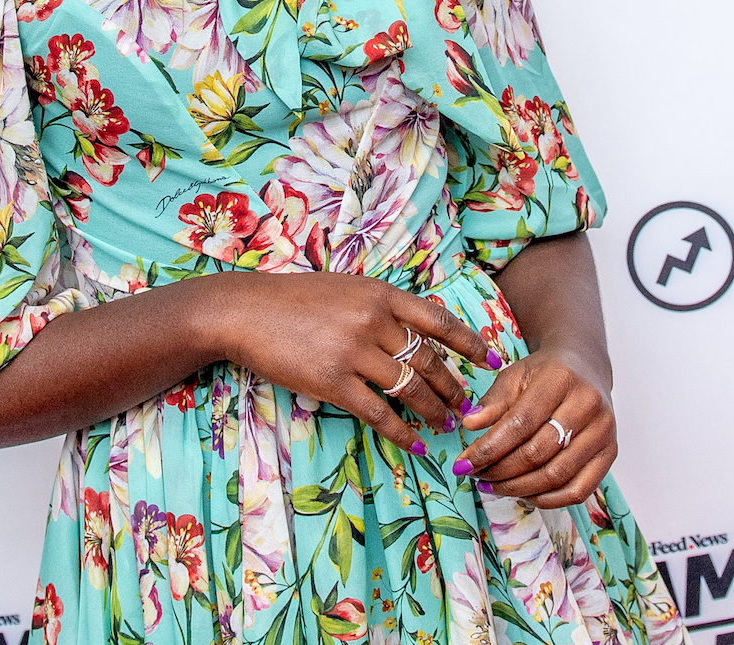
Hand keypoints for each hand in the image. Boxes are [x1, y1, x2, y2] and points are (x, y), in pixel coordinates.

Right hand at [203, 272, 492, 458]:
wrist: (244, 312)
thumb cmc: (292, 299)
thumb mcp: (344, 289)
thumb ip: (379, 306)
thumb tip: (415, 331)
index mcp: (379, 293)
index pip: (438, 319)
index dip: (469, 342)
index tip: (490, 360)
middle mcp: (373, 320)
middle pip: (428, 359)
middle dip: (452, 386)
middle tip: (465, 405)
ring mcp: (353, 351)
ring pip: (409, 388)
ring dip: (433, 410)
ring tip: (444, 425)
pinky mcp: (332, 381)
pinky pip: (379, 413)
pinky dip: (401, 432)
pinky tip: (415, 443)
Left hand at [451, 346, 616, 508]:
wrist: (584, 368)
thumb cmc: (544, 374)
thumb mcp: (514, 376)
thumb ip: (492, 402)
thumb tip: (469, 425)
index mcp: (560, 379)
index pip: (519, 424)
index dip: (488, 449)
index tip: (462, 464)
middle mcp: (588, 405)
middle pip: (538, 452)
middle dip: (500, 471)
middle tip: (476, 476)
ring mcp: (603, 431)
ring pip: (557, 475)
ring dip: (519, 488)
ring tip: (493, 486)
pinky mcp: (611, 452)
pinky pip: (580, 490)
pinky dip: (549, 499)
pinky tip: (525, 494)